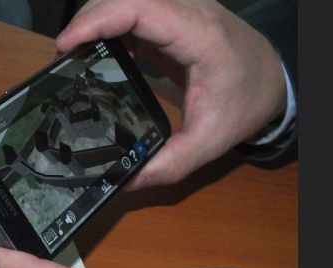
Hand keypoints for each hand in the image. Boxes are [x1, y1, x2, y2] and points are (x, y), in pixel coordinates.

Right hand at [56, 0, 286, 189]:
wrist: (273, 80)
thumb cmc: (245, 104)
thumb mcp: (210, 141)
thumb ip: (169, 164)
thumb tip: (126, 181)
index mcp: (198, 35)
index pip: (139, 9)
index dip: (97, 21)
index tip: (65, 44)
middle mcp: (188, 11)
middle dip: (88, 18)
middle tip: (63, 53)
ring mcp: (180, 10)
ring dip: (96, 20)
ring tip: (73, 52)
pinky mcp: (172, 19)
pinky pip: (133, 12)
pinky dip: (109, 26)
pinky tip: (96, 52)